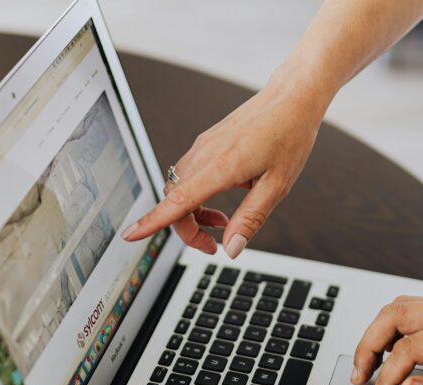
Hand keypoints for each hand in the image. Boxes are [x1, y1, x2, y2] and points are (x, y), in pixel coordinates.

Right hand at [121, 79, 325, 258]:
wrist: (292, 98)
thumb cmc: (289, 135)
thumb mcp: (277, 186)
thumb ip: (250, 219)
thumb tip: (231, 248)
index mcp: (220, 166)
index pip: (177, 201)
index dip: (152, 222)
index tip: (130, 235)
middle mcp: (204, 154)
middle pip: (174, 201)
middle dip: (187, 229)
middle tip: (213, 246)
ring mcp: (202, 147)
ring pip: (179, 189)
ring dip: (192, 213)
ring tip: (223, 222)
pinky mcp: (206, 144)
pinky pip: (188, 176)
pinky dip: (196, 196)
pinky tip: (223, 198)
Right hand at [352, 297, 422, 384]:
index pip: (407, 351)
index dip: (386, 379)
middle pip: (394, 315)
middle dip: (368, 346)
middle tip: (358, 375)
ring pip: (401, 308)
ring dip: (378, 334)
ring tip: (368, 364)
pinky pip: (415, 311)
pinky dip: (394, 329)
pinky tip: (392, 351)